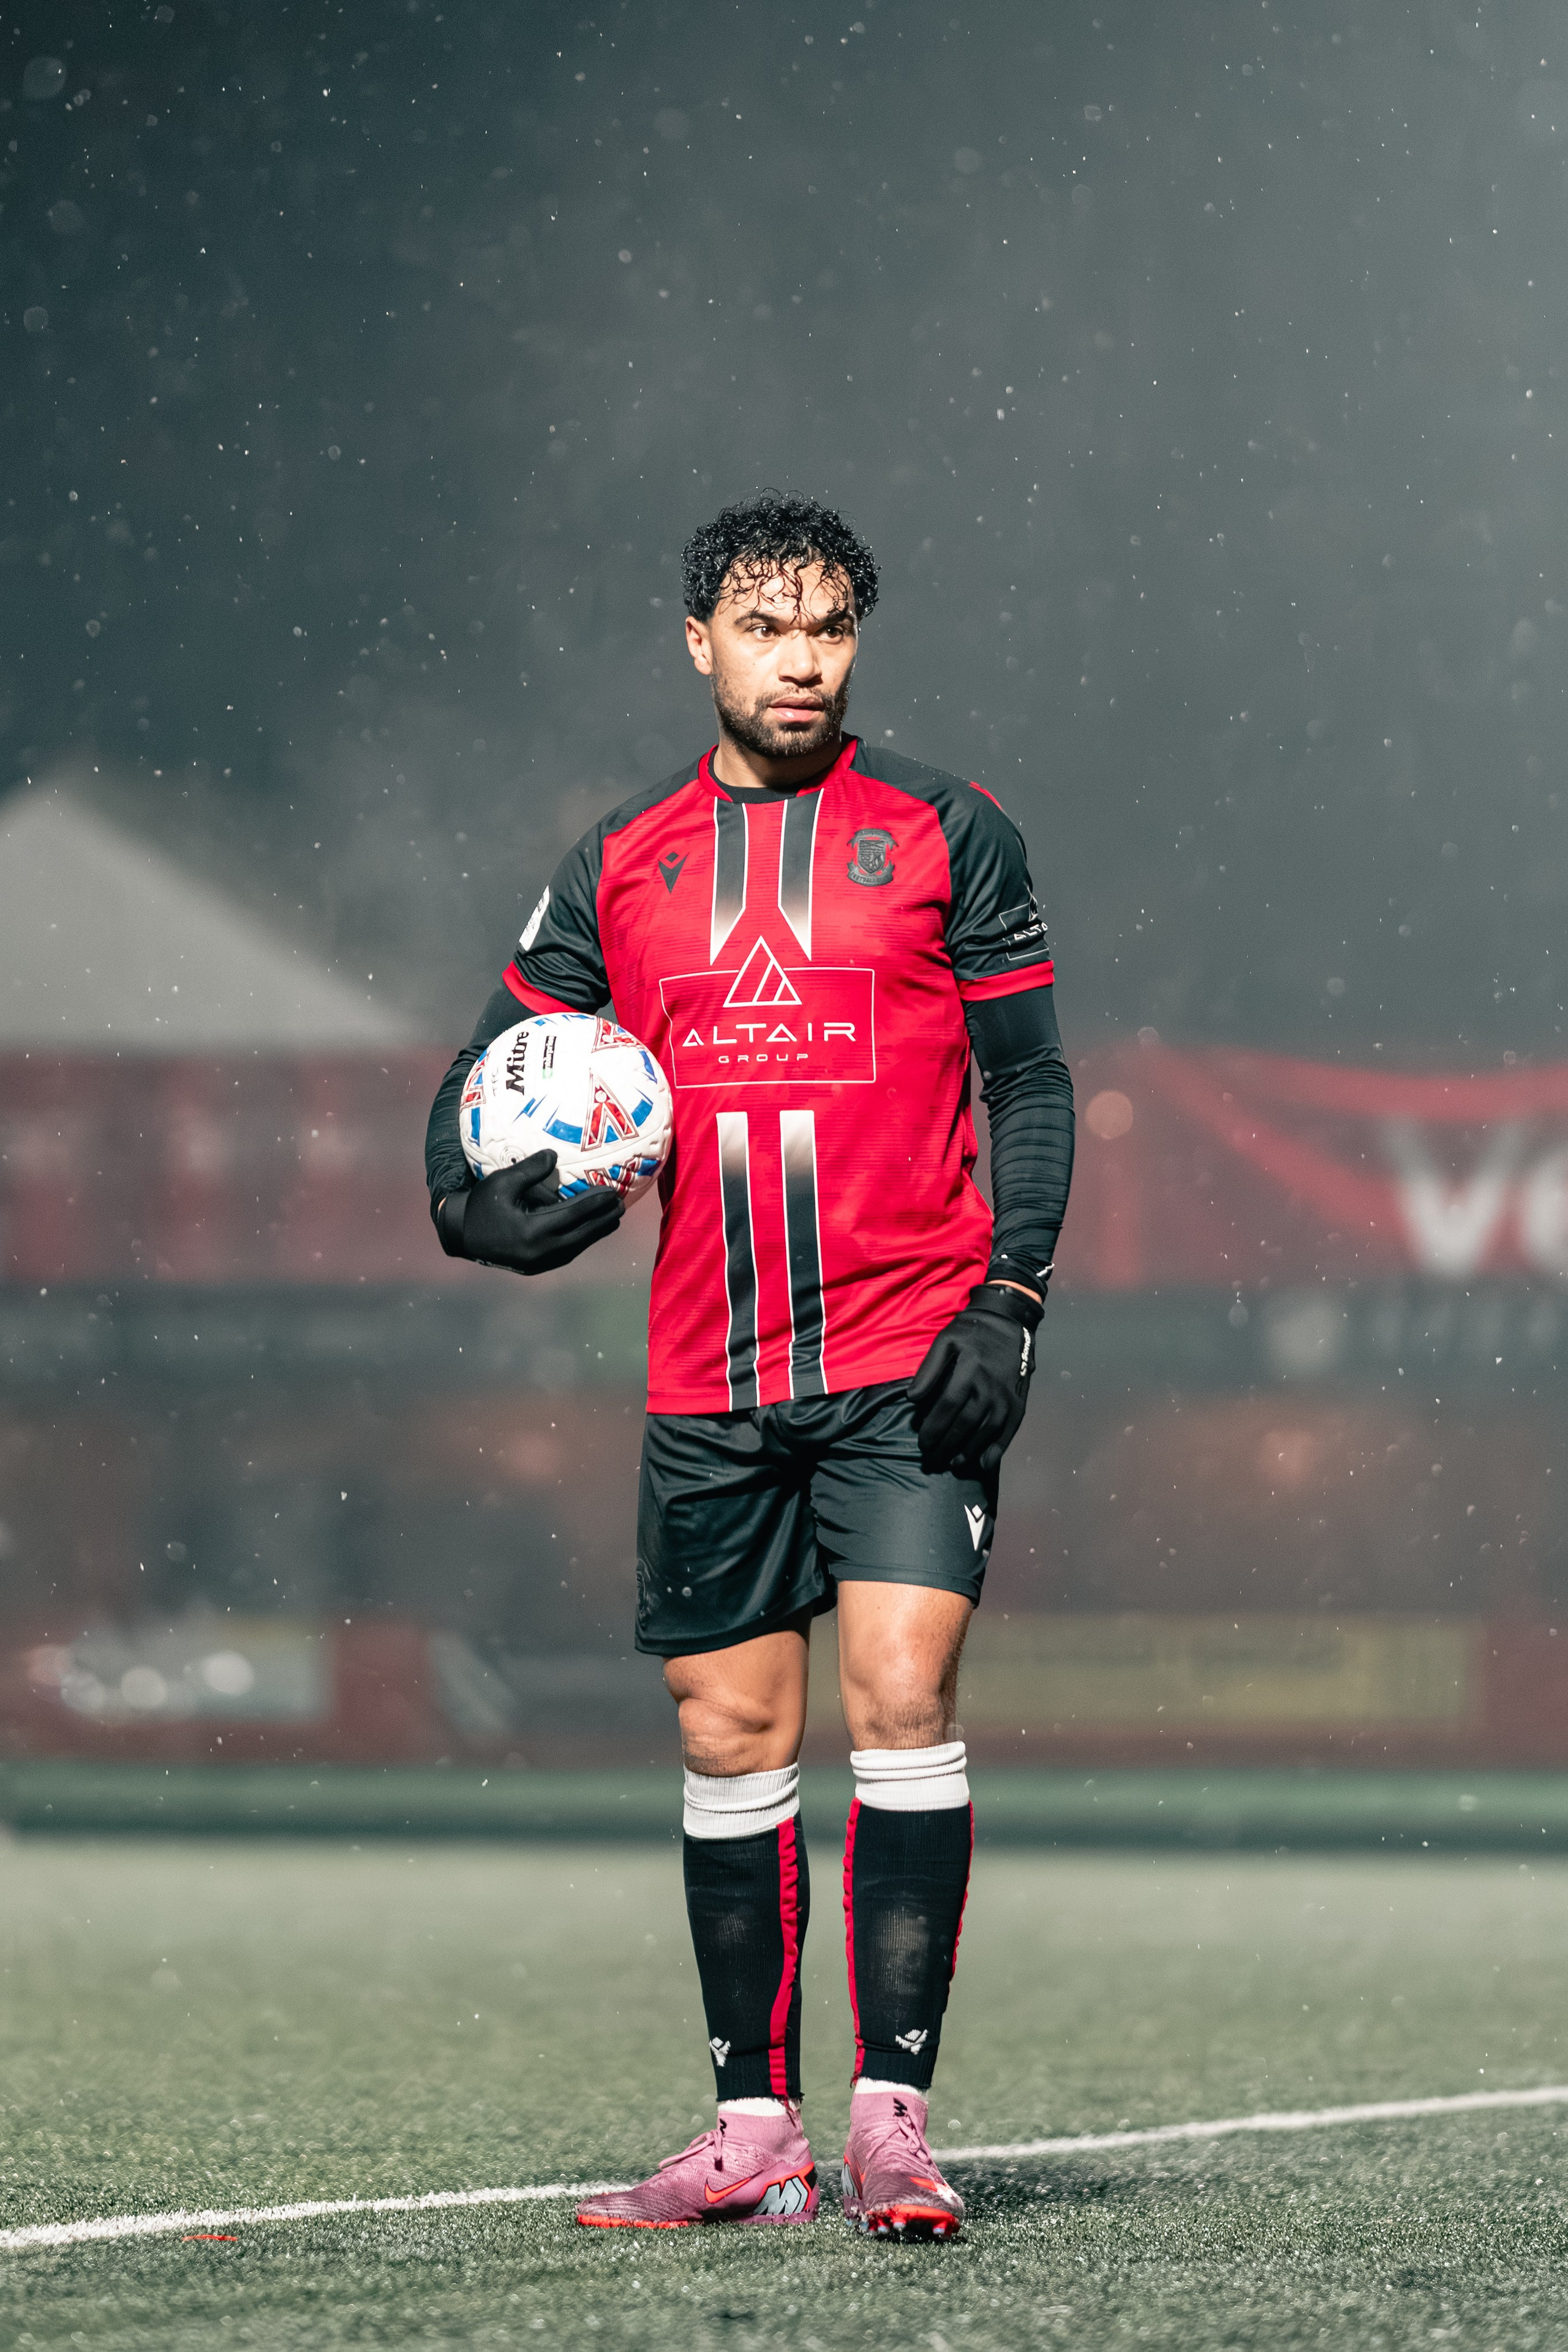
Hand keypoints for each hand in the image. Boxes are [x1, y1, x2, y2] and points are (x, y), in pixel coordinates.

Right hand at [452, 1149, 623, 1274]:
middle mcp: (539, 1251)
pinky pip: (566, 1253)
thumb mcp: (501, 1182)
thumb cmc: (480, 1205)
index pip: (573, 1216)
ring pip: (576, 1247)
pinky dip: (581, 1240)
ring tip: (612, 1217)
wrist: (461, 1235)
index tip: (612, 1192)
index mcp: (531, 1232)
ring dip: (596, 1232)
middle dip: (603, 1220)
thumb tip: (554, 1156)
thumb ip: (529, 1170)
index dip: (594, 1204)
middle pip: (581, 1235)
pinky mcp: (536, 1267)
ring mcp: (538, 1263)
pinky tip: (590, 1229)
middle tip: (622, 1205)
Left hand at [907, 1284, 1040, 1475]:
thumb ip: (928, 1370)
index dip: (933, 1429)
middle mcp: (989, 1387)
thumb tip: (912, 1398)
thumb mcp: (945, 1341)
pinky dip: (997, 1449)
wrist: (1008, 1321)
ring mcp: (1006, 1396)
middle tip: (932, 1460)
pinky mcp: (1018, 1401)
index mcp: (969, 1371)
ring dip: (969, 1451)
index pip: (947, 1408)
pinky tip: (984, 1463)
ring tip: (953, 1463)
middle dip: (946, 1445)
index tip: (922, 1443)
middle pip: (965, 1424)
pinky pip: (1008, 1431)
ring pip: (986, 1432)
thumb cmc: (971, 1331)